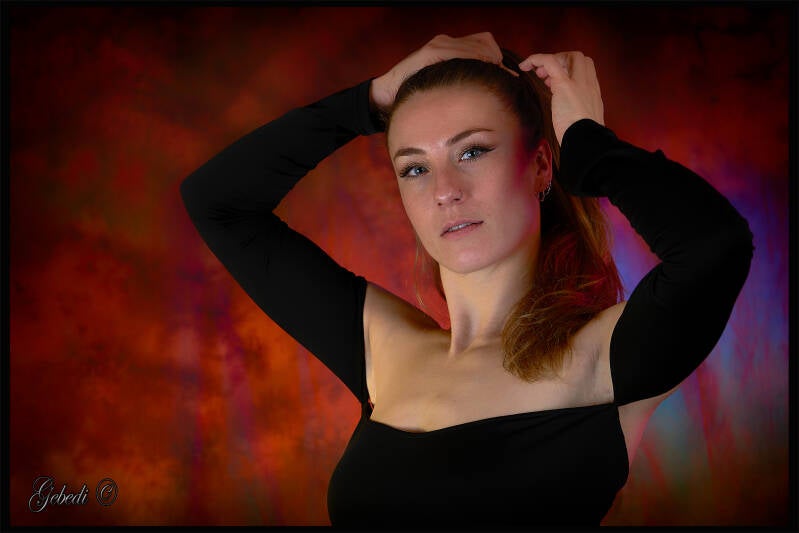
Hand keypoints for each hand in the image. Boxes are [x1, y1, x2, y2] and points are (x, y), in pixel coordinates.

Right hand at [370, 32, 515, 112]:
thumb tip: (490, 88)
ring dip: (489, 63)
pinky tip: (480, 76)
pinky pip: (460, 53)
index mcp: (450, 47)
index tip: (507, 77)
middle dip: (497, 61)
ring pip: (477, 47)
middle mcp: (445, 41)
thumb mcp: (444, 84)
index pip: (486, 43)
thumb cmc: (416, 94)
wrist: (386, 94)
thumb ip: (461, 79)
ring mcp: (438, 45)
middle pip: (486, 42)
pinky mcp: (430, 53)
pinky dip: (474, 62)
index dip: (498, 59)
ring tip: (492, 81)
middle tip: (500, 80)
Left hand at [518, 51, 603, 145]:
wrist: (585, 141)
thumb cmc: (582, 138)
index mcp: (593, 92)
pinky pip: (550, 62)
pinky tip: (525, 65)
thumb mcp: (584, 122)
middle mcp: (588, 84)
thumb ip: (578, 112)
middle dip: (561, 60)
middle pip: (578, 58)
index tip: (554, 80)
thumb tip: (566, 113)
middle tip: (545, 75)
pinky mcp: (564, 85)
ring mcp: (578, 83)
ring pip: (567, 56)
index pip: (586, 68)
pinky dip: (536, 59)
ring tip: (538, 75)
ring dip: (550, 61)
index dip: (569, 68)